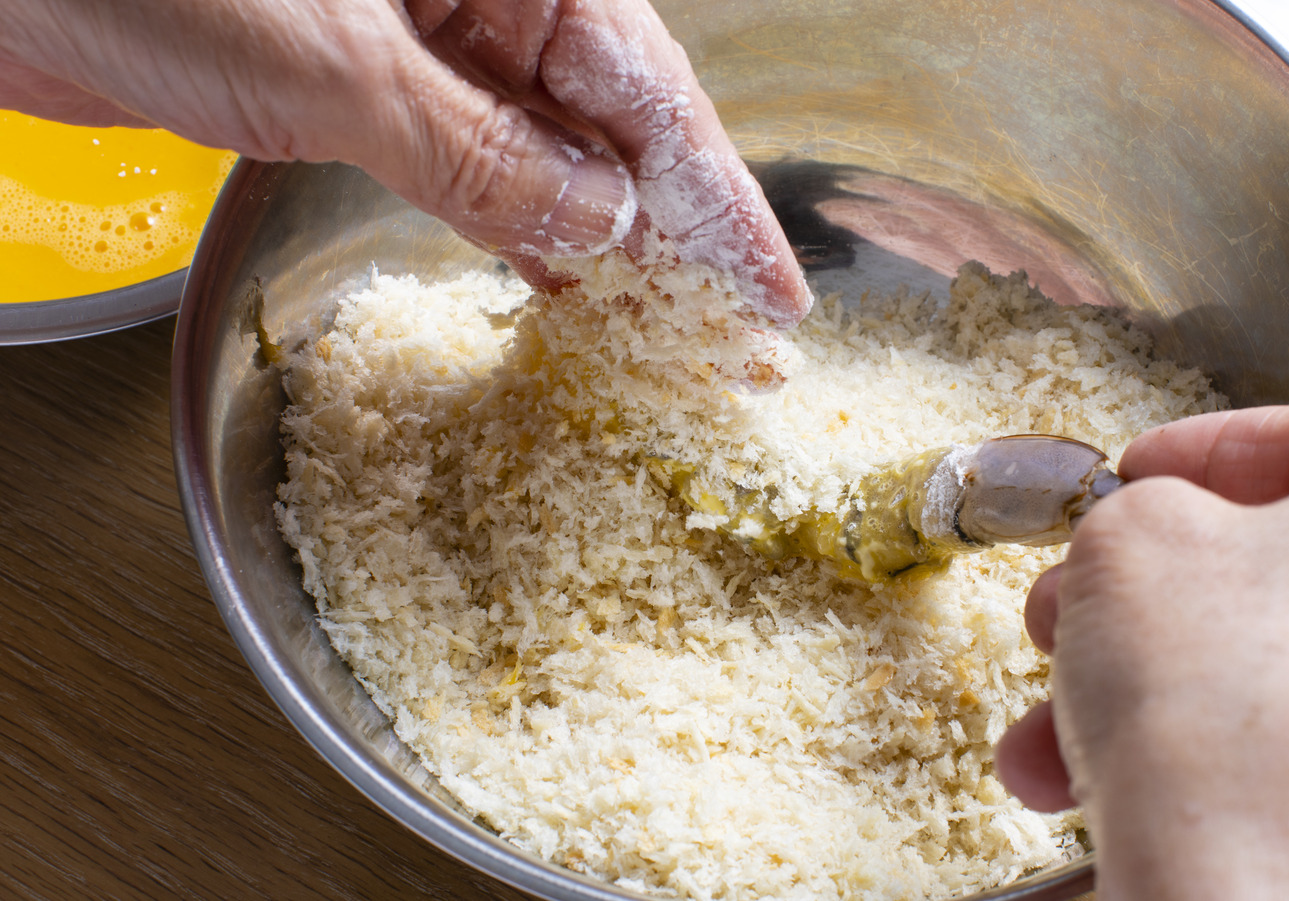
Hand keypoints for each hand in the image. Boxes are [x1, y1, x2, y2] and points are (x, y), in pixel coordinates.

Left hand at [0, 0, 809, 325]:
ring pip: (539, 146)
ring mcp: (411, 37)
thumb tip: (599, 222)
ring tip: (664, 317)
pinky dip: (512, 223)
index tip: (770, 284)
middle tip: (734, 324)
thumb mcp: (340, 65)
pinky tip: (558, 275)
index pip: (644, 81)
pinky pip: (462, 162)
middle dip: (671, 224)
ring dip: (599, 234)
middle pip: (606, 117)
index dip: (716, 193)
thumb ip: (482, 156)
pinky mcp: (348, 84)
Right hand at [996, 392, 1288, 900]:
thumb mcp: (1130, 543)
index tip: (1134, 482)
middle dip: (1159, 593)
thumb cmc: (1249, 724)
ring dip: (1167, 684)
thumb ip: (1138, 509)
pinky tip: (1127, 782)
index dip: (1189, 457)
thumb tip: (1148, 543)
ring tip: (1070, 727)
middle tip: (1085, 605)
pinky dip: (1233, 753)